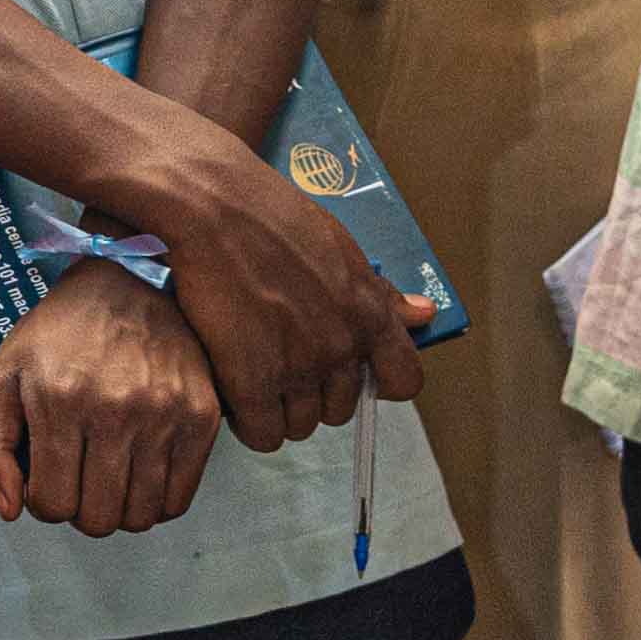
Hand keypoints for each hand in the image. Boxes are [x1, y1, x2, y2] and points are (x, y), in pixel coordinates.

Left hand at [0, 263, 219, 534]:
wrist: (128, 281)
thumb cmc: (59, 334)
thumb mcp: (1, 375)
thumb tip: (11, 508)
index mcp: (60, 399)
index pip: (52, 504)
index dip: (43, 501)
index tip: (48, 477)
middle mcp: (116, 409)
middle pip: (98, 520)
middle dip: (80, 509)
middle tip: (79, 476)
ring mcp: (164, 413)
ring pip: (140, 518)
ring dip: (118, 509)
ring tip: (109, 474)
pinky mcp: (201, 415)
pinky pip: (178, 501)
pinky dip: (156, 502)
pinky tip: (139, 471)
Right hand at [121, 112, 432, 453]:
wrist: (216, 205)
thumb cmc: (273, 215)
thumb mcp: (341, 248)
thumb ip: (380, 293)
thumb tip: (424, 314)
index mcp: (370, 313)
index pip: (404, 381)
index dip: (380, 384)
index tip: (353, 374)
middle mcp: (342, 346)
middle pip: (341, 409)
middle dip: (316, 396)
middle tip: (285, 367)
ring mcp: (298, 366)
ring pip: (301, 426)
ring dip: (279, 411)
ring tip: (256, 378)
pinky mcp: (253, 380)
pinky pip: (263, 434)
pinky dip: (249, 423)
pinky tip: (236, 392)